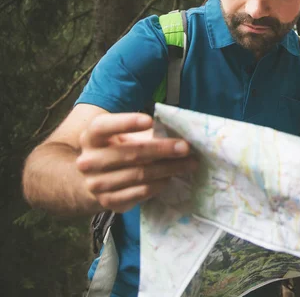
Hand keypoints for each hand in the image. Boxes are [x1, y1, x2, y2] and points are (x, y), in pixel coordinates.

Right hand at [75, 113, 196, 212]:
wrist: (97, 179)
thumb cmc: (118, 150)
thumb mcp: (124, 136)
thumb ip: (145, 133)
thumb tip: (178, 132)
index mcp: (91, 137)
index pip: (104, 127)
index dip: (126, 123)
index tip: (150, 121)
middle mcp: (89, 161)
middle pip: (130, 153)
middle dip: (162, 149)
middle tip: (186, 147)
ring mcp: (96, 184)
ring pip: (140, 174)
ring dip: (168, 169)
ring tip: (188, 164)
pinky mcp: (108, 201)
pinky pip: (141, 192)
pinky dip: (159, 184)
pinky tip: (171, 178)